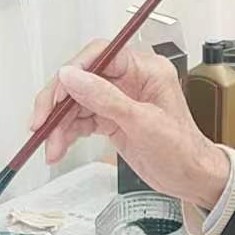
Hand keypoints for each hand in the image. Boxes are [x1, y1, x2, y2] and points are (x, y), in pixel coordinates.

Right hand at [28, 39, 230, 208]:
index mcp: (146, 69)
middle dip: (58, 102)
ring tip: (51, 145)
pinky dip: (67, 133)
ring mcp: (120, 99)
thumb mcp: (143, 123)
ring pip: (77, 101)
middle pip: (82, 78)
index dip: (73, 71)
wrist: (193, 179)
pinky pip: (82, 119)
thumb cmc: (183, 150)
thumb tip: (73, 77)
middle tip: (42, 122)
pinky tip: (59, 146)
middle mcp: (131, 80)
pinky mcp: (113, 119)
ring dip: (60, 124)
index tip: (56, 93)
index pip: (100, 55)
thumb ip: (105, 98)